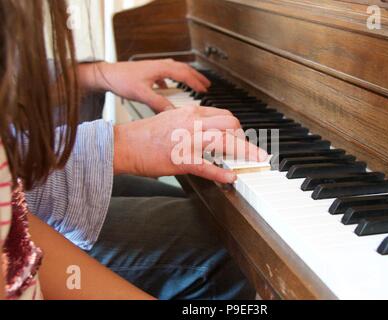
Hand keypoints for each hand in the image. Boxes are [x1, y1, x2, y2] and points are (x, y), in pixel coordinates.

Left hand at [79, 60, 210, 112]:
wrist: (107, 74)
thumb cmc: (122, 80)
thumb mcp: (142, 94)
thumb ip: (159, 104)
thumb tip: (173, 112)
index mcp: (161, 68)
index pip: (185, 74)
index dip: (196, 83)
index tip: (205, 90)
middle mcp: (160, 65)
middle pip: (184, 69)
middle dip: (196, 77)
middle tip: (206, 85)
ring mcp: (155, 67)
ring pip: (176, 69)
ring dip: (187, 76)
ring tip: (193, 83)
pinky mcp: (149, 70)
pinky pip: (166, 72)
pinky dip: (173, 78)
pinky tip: (169, 86)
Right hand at [113, 106, 267, 183]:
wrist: (127, 144)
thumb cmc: (147, 133)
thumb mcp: (173, 117)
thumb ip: (192, 121)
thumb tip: (209, 128)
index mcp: (191, 113)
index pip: (224, 116)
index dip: (237, 128)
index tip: (242, 137)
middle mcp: (193, 123)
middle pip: (231, 125)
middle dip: (245, 138)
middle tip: (251, 149)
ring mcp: (189, 141)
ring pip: (225, 142)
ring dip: (245, 151)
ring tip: (256, 159)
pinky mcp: (182, 160)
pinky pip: (207, 167)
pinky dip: (222, 173)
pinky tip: (231, 177)